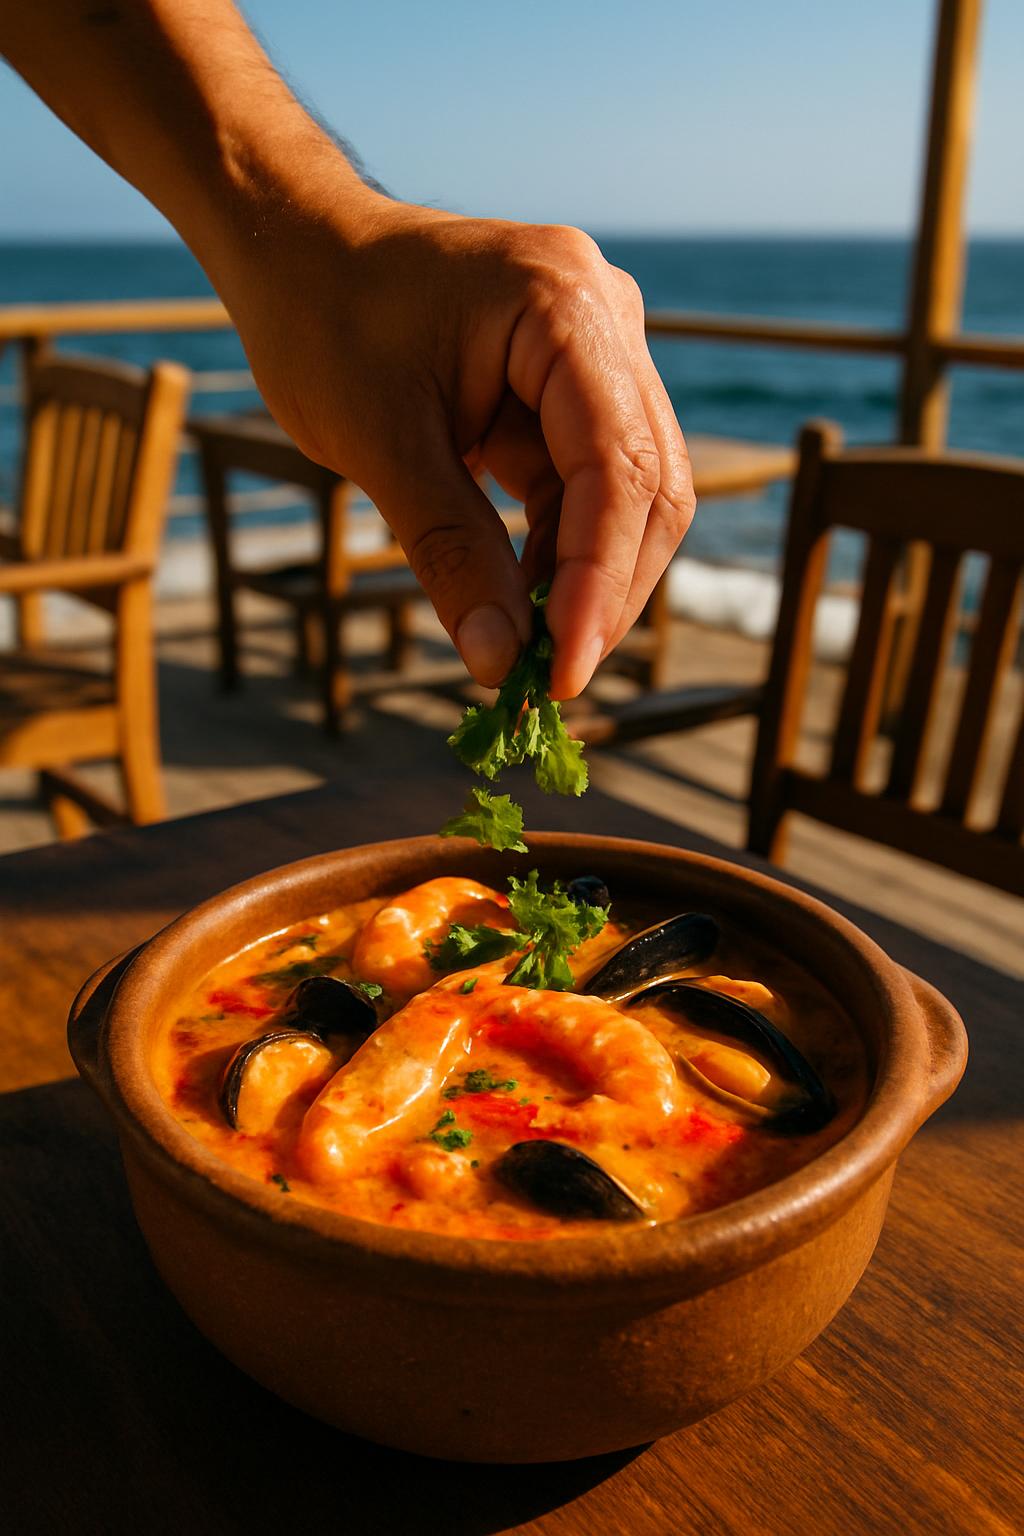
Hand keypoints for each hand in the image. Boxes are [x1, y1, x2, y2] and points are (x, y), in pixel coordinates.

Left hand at [220, 195, 695, 696]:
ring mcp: (598, 350)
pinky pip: (589, 486)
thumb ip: (450, 550)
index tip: (561, 671)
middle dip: (606, 590)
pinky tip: (523, 602)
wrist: (294, 248)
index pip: (617, 467)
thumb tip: (502, 661)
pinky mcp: (575, 386)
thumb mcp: (379, 444)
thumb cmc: (321, 320)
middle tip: (549, 679)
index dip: (600, 581)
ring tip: (528, 650)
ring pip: (630, 494)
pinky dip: (560, 552)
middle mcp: (606, 318)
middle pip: (650, 485)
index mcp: (564, 306)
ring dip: (587, 580)